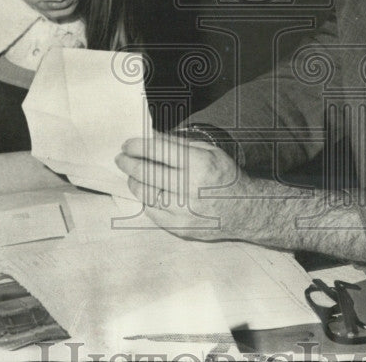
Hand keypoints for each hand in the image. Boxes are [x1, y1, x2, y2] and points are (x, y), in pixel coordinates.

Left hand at [115, 132, 252, 239]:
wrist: (244, 210)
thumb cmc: (226, 177)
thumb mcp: (209, 151)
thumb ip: (178, 144)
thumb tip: (151, 138)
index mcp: (199, 164)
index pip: (158, 151)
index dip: (137, 146)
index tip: (127, 144)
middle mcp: (190, 188)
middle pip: (146, 172)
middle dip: (128, 162)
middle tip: (121, 158)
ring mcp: (183, 211)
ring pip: (145, 193)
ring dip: (133, 181)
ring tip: (132, 174)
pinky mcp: (180, 227)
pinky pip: (151, 211)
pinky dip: (146, 199)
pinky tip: (146, 191)